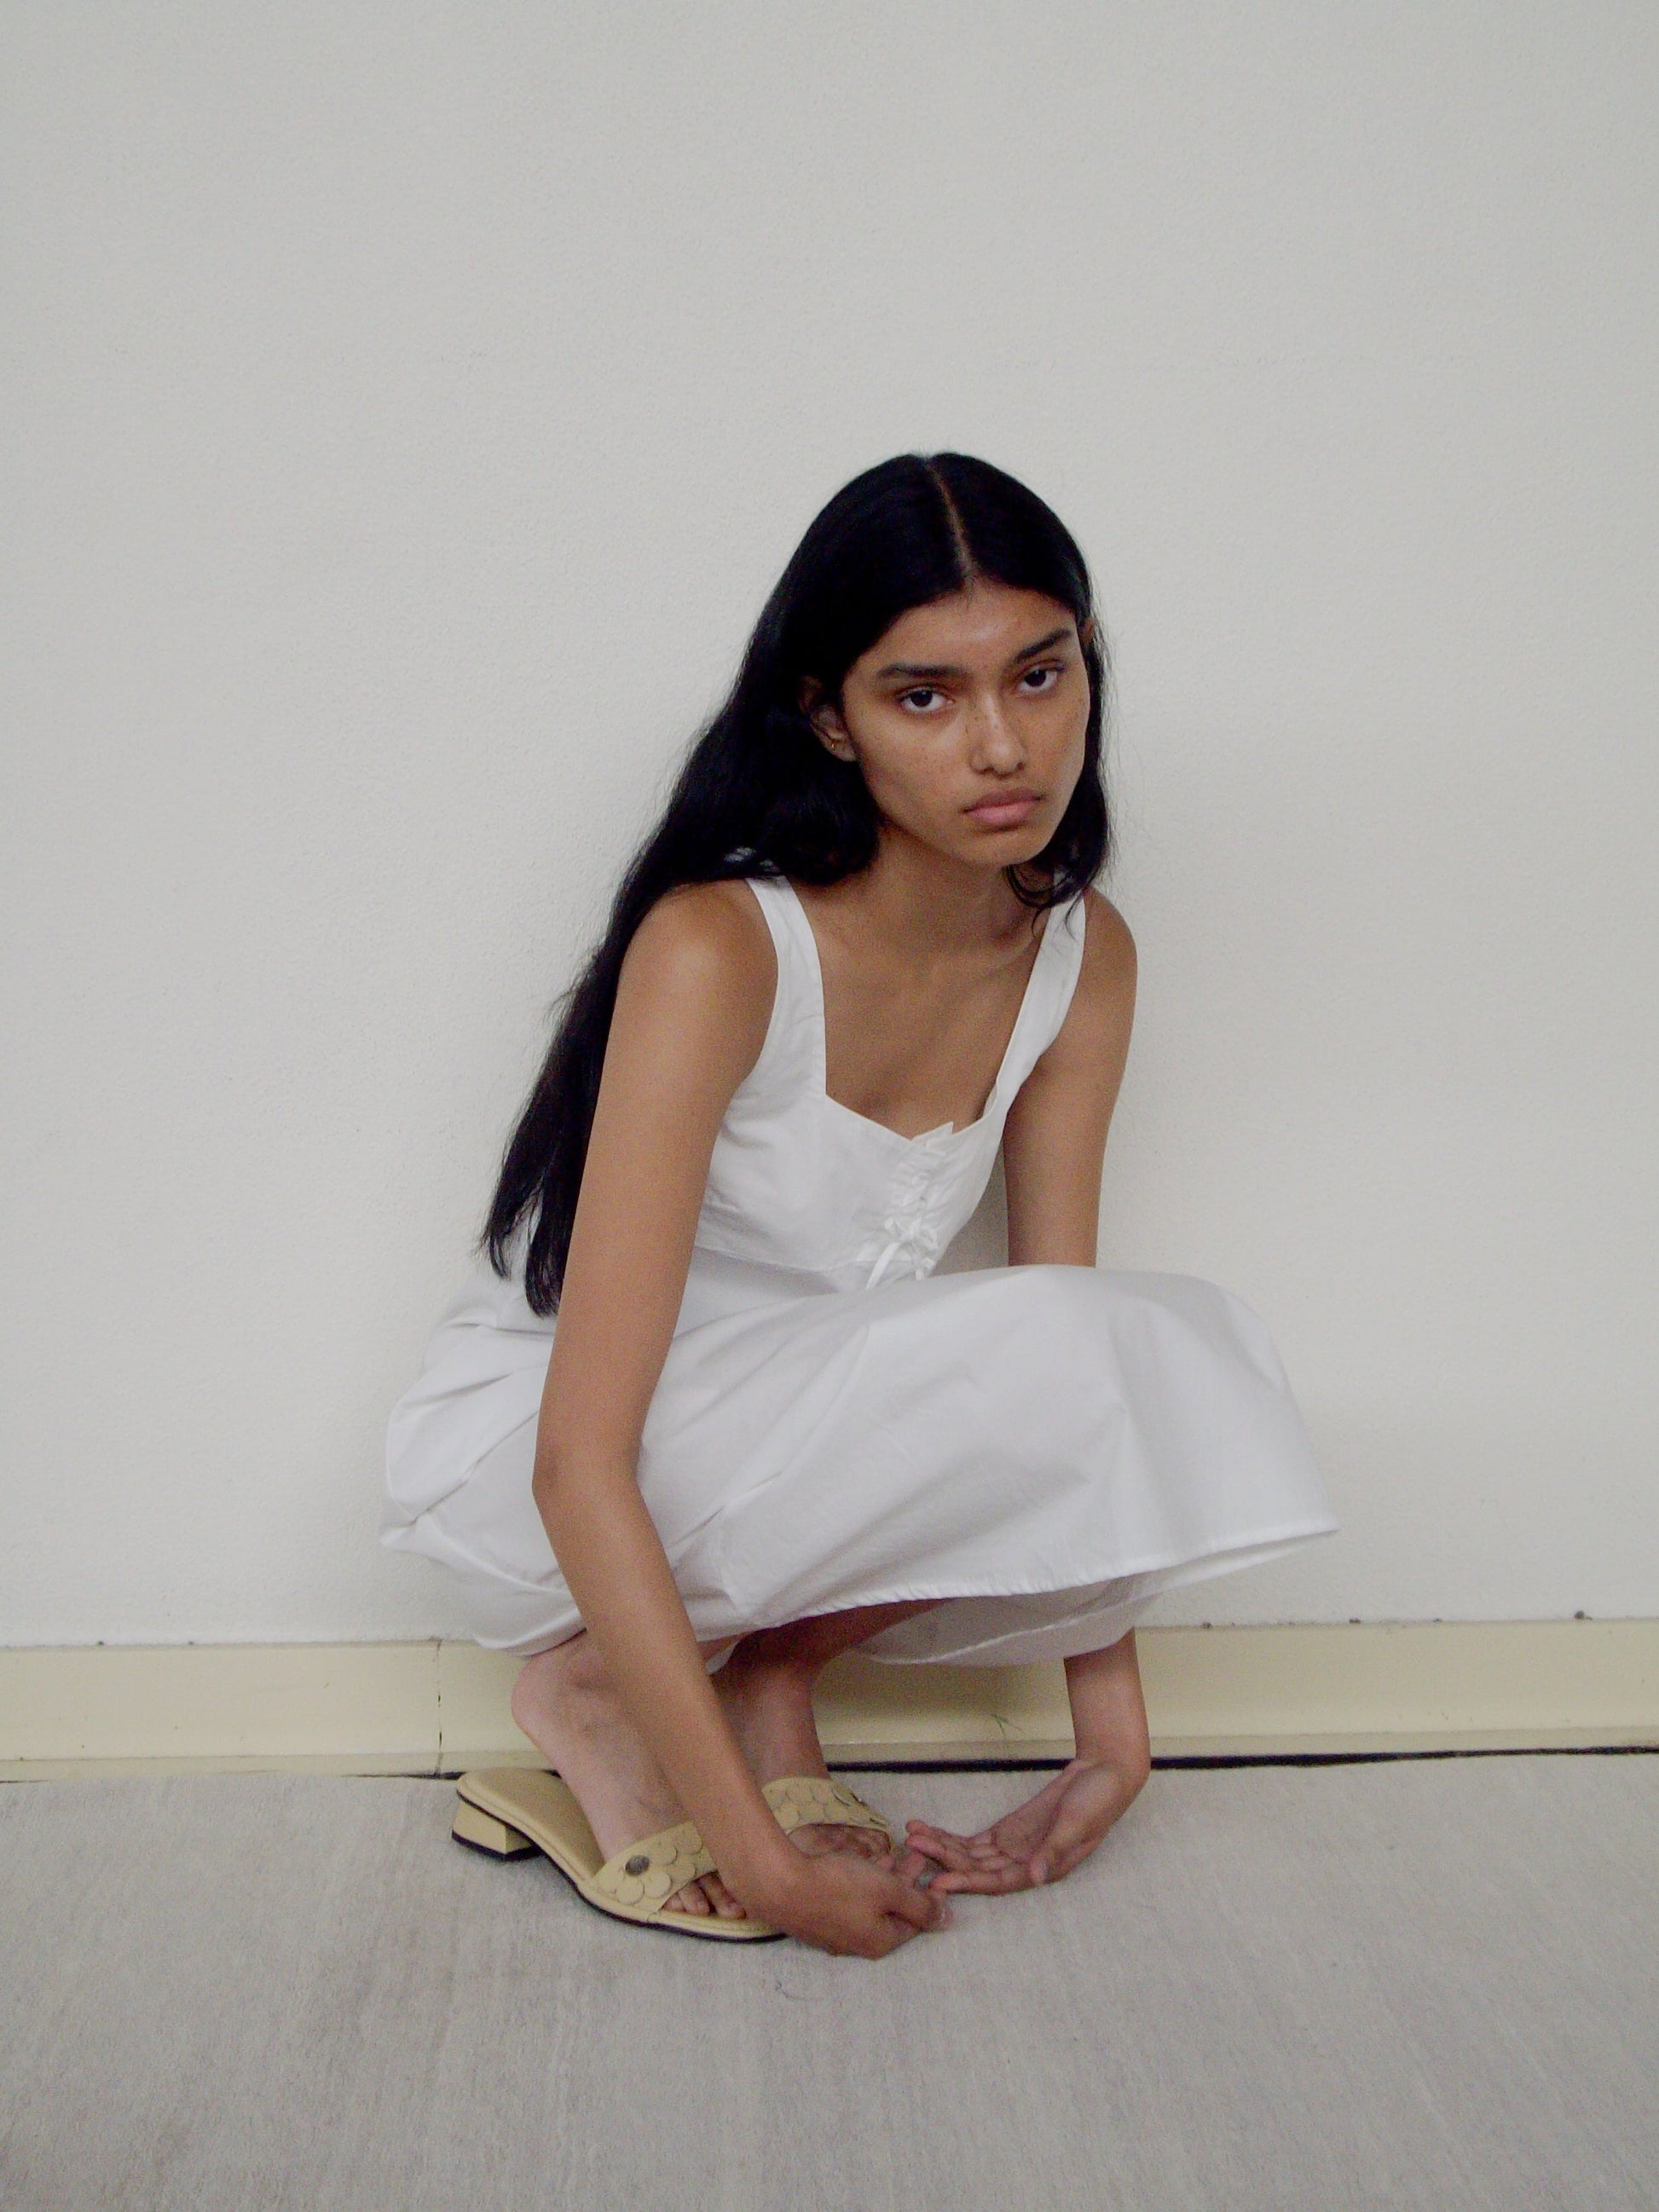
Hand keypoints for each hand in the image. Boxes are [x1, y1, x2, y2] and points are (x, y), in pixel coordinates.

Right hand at [742, 1845, 951, 1957]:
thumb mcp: (887, 1891)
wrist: (779, 1885)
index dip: (930, 1894)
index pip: (917, 1920)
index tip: (936, 1870)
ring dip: (888, 1879)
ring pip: (874, 1904)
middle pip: (895, 1911)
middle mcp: (860, 1943)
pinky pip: (853, 1901)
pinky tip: (866, 1863)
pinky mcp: (819, 1918)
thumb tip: (946, 1921)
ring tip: (896, 1852)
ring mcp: (837, 1933)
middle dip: (909, 1881)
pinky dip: (866, 1882)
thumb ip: (919, 1905)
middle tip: (917, 1853)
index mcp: (881, 1940)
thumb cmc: (838, 1886)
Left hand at [901, 1755, 1138, 1894]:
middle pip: (975, 1868)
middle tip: (910, 1849)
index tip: (937, 1881)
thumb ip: (1054, 1850)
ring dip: (942, 1847)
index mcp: (1042, 1868)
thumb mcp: (1077, 1823)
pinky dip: (953, 1837)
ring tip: (912, 1836)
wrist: (1105, 1772)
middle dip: (943, 1860)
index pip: (996, 1881)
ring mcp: (1015, 1847)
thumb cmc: (1098, 1800)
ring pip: (971, 1855)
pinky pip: (976, 1840)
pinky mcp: (1010, 1830)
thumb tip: (1034, 1876)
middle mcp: (1024, 1864)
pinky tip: (930, 1831)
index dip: (967, 1882)